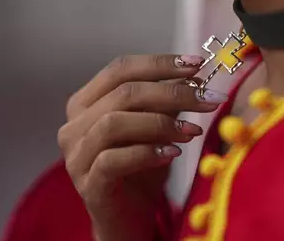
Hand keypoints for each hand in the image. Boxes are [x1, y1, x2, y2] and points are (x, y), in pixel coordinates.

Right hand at [57, 55, 227, 240]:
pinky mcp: (88, 184)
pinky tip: (173, 153)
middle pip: (122, 93)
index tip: (198, 65)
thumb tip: (193, 74)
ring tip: (193, 131)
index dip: (159, 63)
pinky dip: (147, 152)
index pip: (120, 69)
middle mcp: (74, 126)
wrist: (128, 218)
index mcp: (86, 103)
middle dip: (172, 92)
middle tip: (209, 98)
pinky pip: (113, 160)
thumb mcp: (156, 126)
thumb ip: (166, 100)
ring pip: (114, 123)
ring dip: (161, 123)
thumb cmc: (141, 168)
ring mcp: (76, 156)